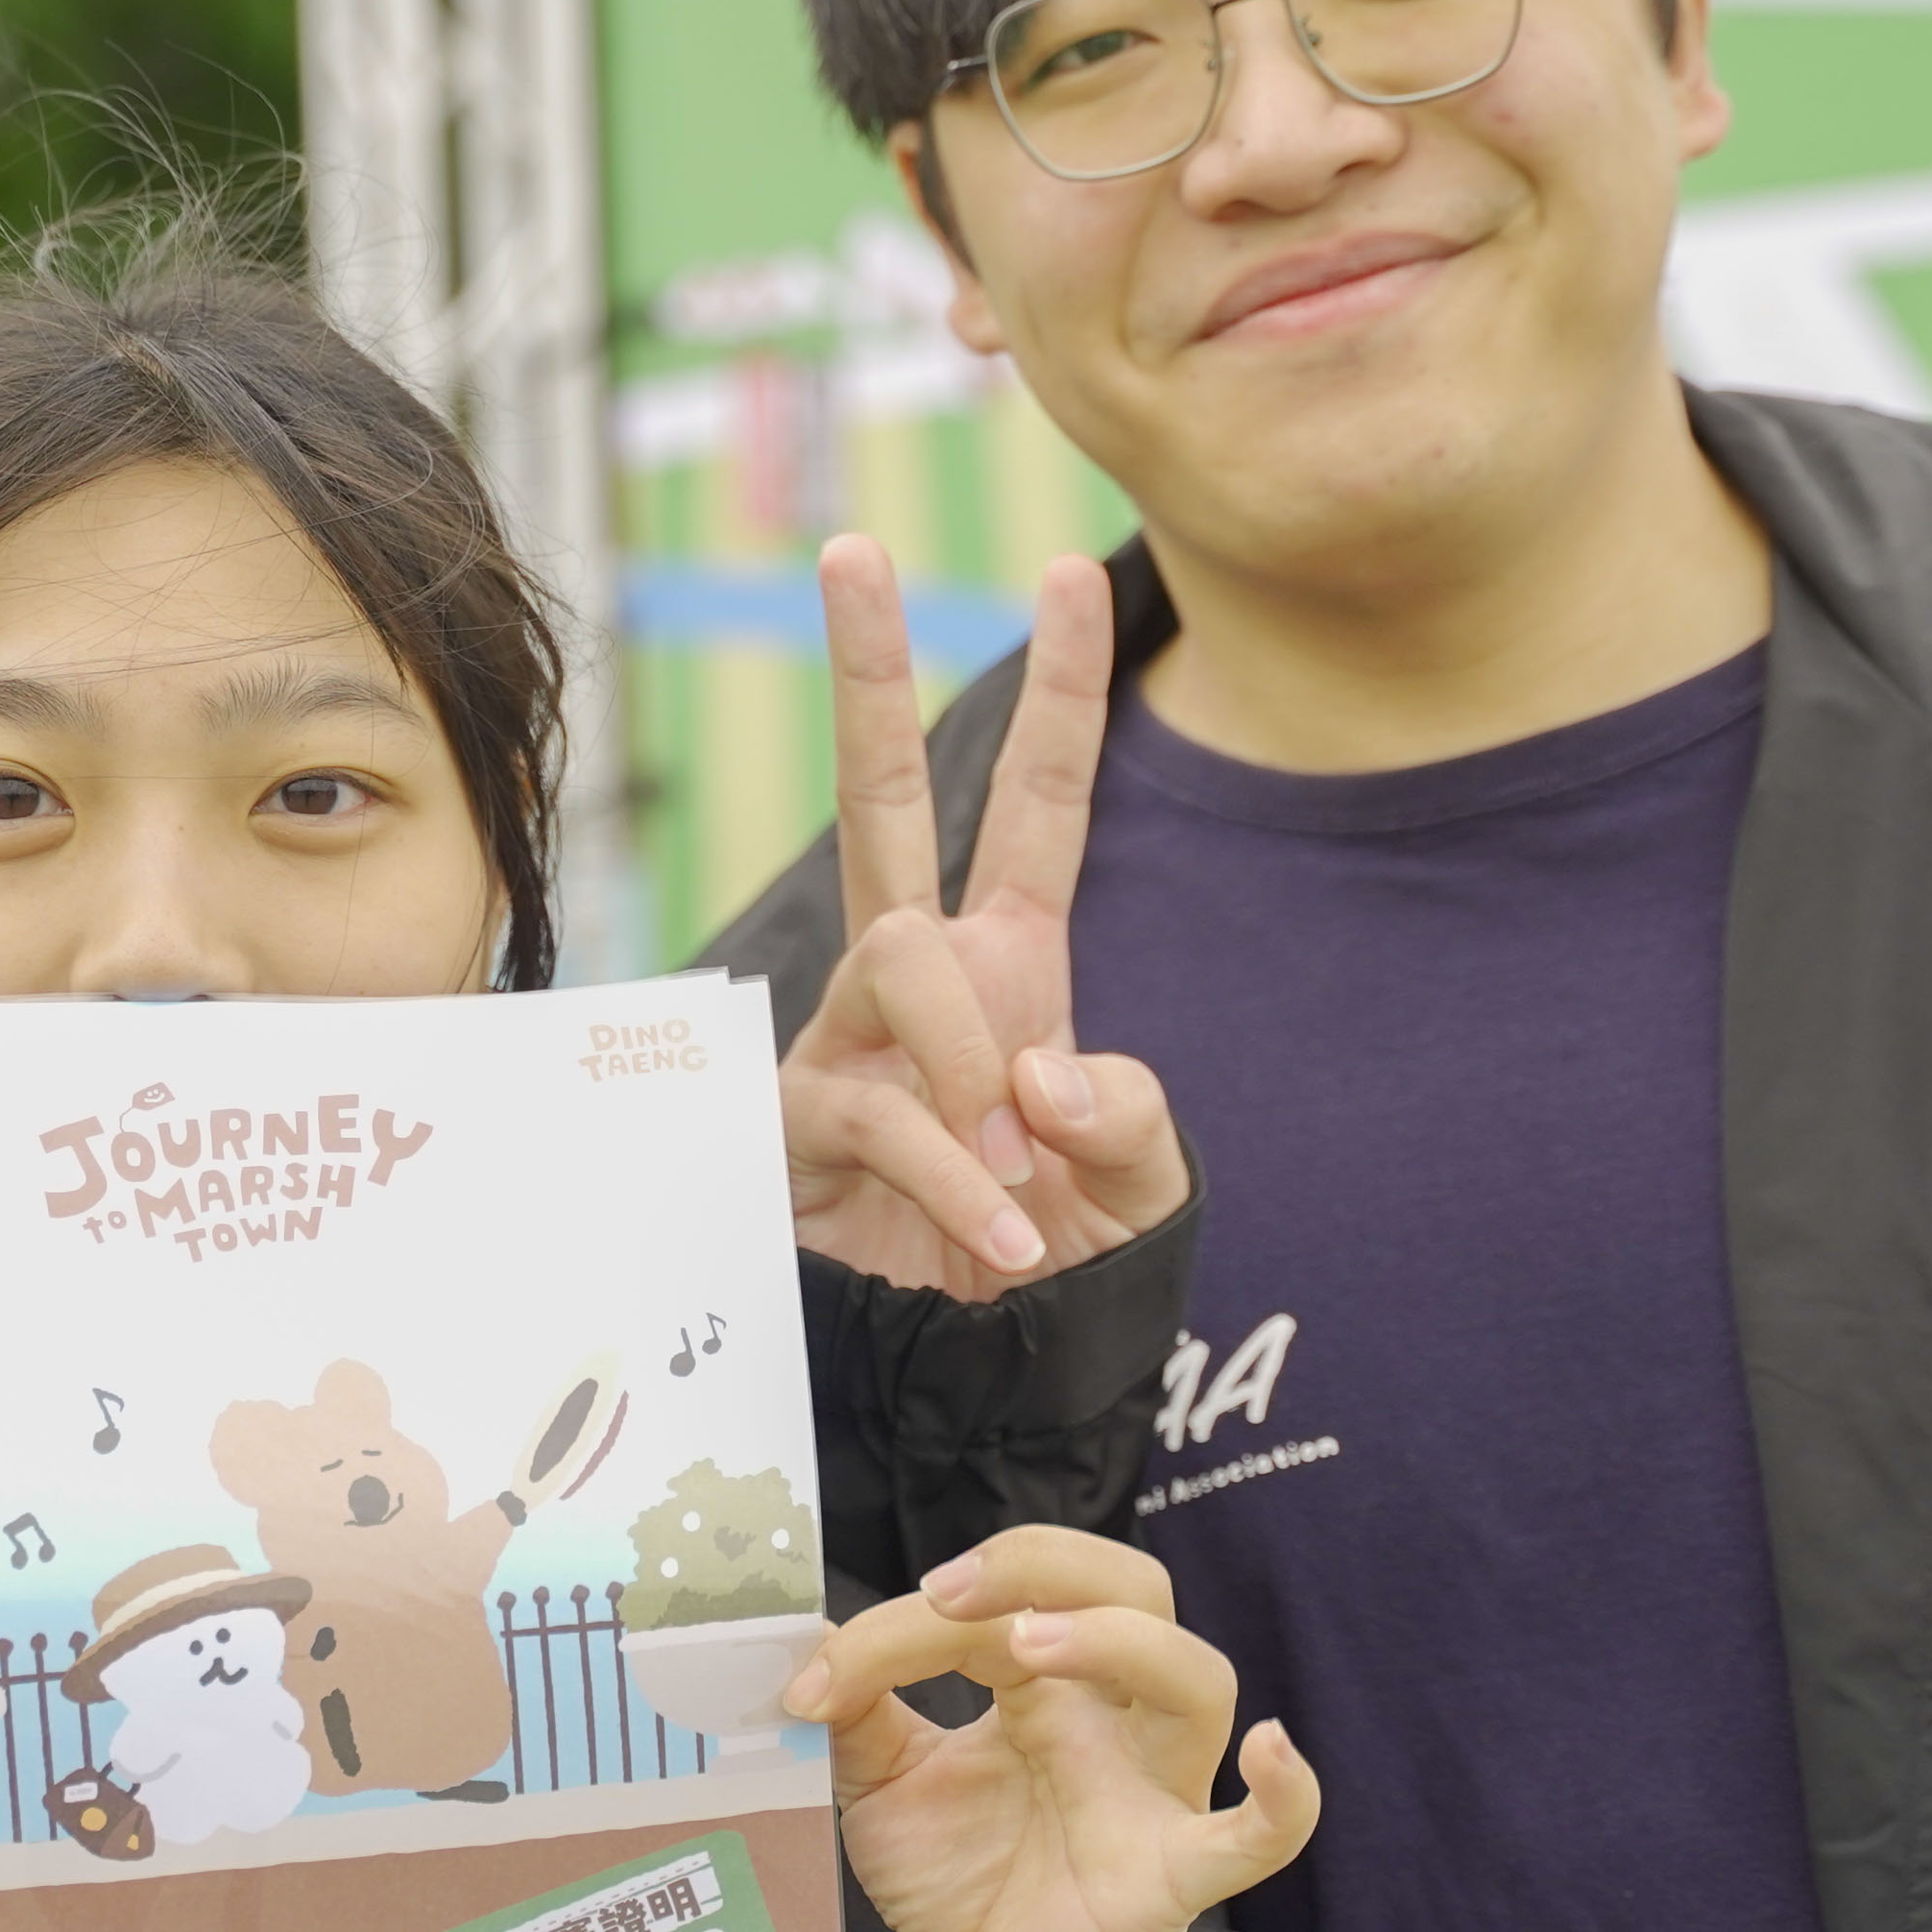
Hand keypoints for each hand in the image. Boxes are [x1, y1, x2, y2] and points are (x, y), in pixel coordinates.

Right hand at [780, 540, 1189, 1294]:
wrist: (973, 1384)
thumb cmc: (1051, 1269)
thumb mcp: (1136, 1187)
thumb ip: (1127, 1115)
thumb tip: (1035, 1069)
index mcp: (1009, 962)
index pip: (1039, 803)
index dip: (1062, 692)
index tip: (1071, 569)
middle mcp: (916, 974)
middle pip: (887, 795)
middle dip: (867, 669)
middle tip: (851, 548)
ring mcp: (846, 1037)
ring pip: (905, 960)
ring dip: (976, 1069)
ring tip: (1021, 1189)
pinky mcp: (794, 1120)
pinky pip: (880, 1104)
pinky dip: (957, 1174)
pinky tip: (1003, 1235)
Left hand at [785, 1526, 1317, 1931]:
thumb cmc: (960, 1883)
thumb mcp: (880, 1787)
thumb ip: (853, 1710)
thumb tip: (803, 1637)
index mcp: (1042, 1688)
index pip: (999, 1605)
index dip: (908, 1621)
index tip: (818, 1678)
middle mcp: (1111, 1720)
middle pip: (1135, 1589)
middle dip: (1048, 1564)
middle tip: (953, 1595)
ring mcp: (1152, 1792)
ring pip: (1198, 1680)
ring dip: (1123, 1644)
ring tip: (1033, 1646)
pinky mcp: (1175, 1876)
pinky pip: (1259, 1836)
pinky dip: (1284, 1796)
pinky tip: (1271, 1752)